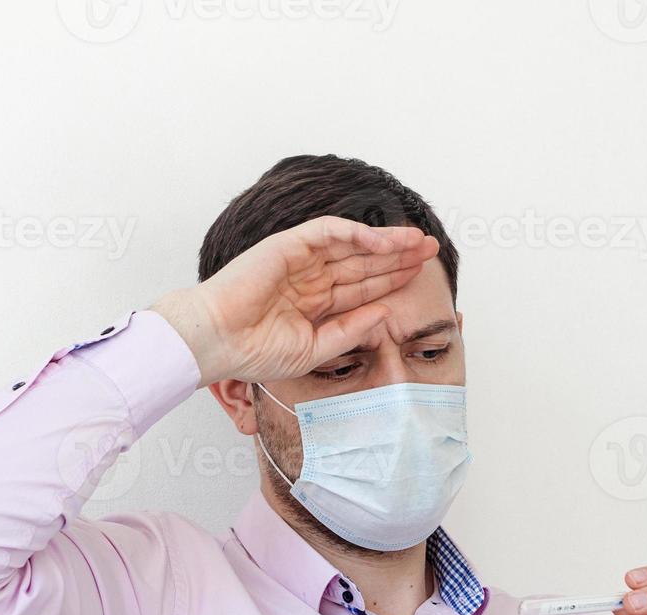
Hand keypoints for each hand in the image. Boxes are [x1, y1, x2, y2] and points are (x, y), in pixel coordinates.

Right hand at [151, 216, 440, 386]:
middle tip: (430, 248)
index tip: (422, 275)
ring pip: (352, 244)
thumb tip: (385, 313)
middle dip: (397, 255)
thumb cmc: (254, 351)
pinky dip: (355, 232)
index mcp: (316, 303)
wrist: (216, 342)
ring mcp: (300, 260)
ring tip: (416, 240)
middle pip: (364, 261)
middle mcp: (311, 278)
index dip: (392, 278)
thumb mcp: (315, 349)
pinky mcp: (287, 245)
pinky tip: (381, 239)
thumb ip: (350, 331)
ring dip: (385, 240)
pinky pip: (328, 232)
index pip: (363, 286)